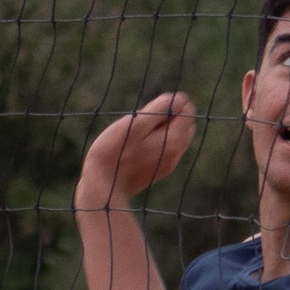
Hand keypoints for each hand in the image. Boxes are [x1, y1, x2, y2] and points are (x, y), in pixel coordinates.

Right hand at [76, 93, 196, 206]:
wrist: (103, 189)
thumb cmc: (115, 152)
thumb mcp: (135, 123)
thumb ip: (160, 109)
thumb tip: (179, 100)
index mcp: (175, 139)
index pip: (186, 108)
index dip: (167, 104)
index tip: (146, 112)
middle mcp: (177, 153)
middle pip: (182, 123)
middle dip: (165, 116)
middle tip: (140, 123)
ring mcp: (168, 164)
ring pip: (172, 136)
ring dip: (158, 130)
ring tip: (135, 136)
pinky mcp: (157, 172)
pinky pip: (162, 149)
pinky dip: (153, 143)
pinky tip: (133, 149)